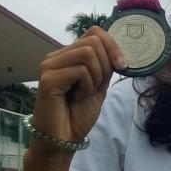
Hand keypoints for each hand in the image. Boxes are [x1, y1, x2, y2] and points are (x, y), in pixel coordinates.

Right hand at [30, 26, 126, 148]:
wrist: (64, 138)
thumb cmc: (78, 114)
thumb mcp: (99, 85)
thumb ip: (106, 66)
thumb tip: (120, 51)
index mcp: (69, 55)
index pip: (94, 32)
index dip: (113, 46)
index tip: (123, 66)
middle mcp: (56, 56)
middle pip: (94, 41)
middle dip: (105, 66)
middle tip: (96, 87)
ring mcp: (50, 65)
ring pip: (88, 54)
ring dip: (96, 77)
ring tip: (84, 93)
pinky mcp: (48, 78)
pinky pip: (80, 71)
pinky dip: (87, 86)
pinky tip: (77, 98)